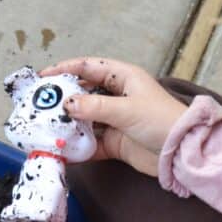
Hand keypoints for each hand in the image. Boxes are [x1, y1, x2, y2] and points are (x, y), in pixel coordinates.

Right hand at [41, 57, 186, 175]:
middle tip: (39, 106)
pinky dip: (78, 147)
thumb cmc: (161, 121)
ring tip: (46, 128)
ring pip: (85, 119)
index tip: (43, 77)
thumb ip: (94, 106)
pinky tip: (63, 150)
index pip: (88, 67)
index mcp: (123, 78)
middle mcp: (117, 96)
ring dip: (68, 125)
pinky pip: (91, 143)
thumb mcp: (126, 109)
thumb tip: (67, 104)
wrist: (182, 154)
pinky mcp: (115, 142)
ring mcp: (115, 120)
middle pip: (83, 93)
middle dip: (62, 99)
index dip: (65, 69)